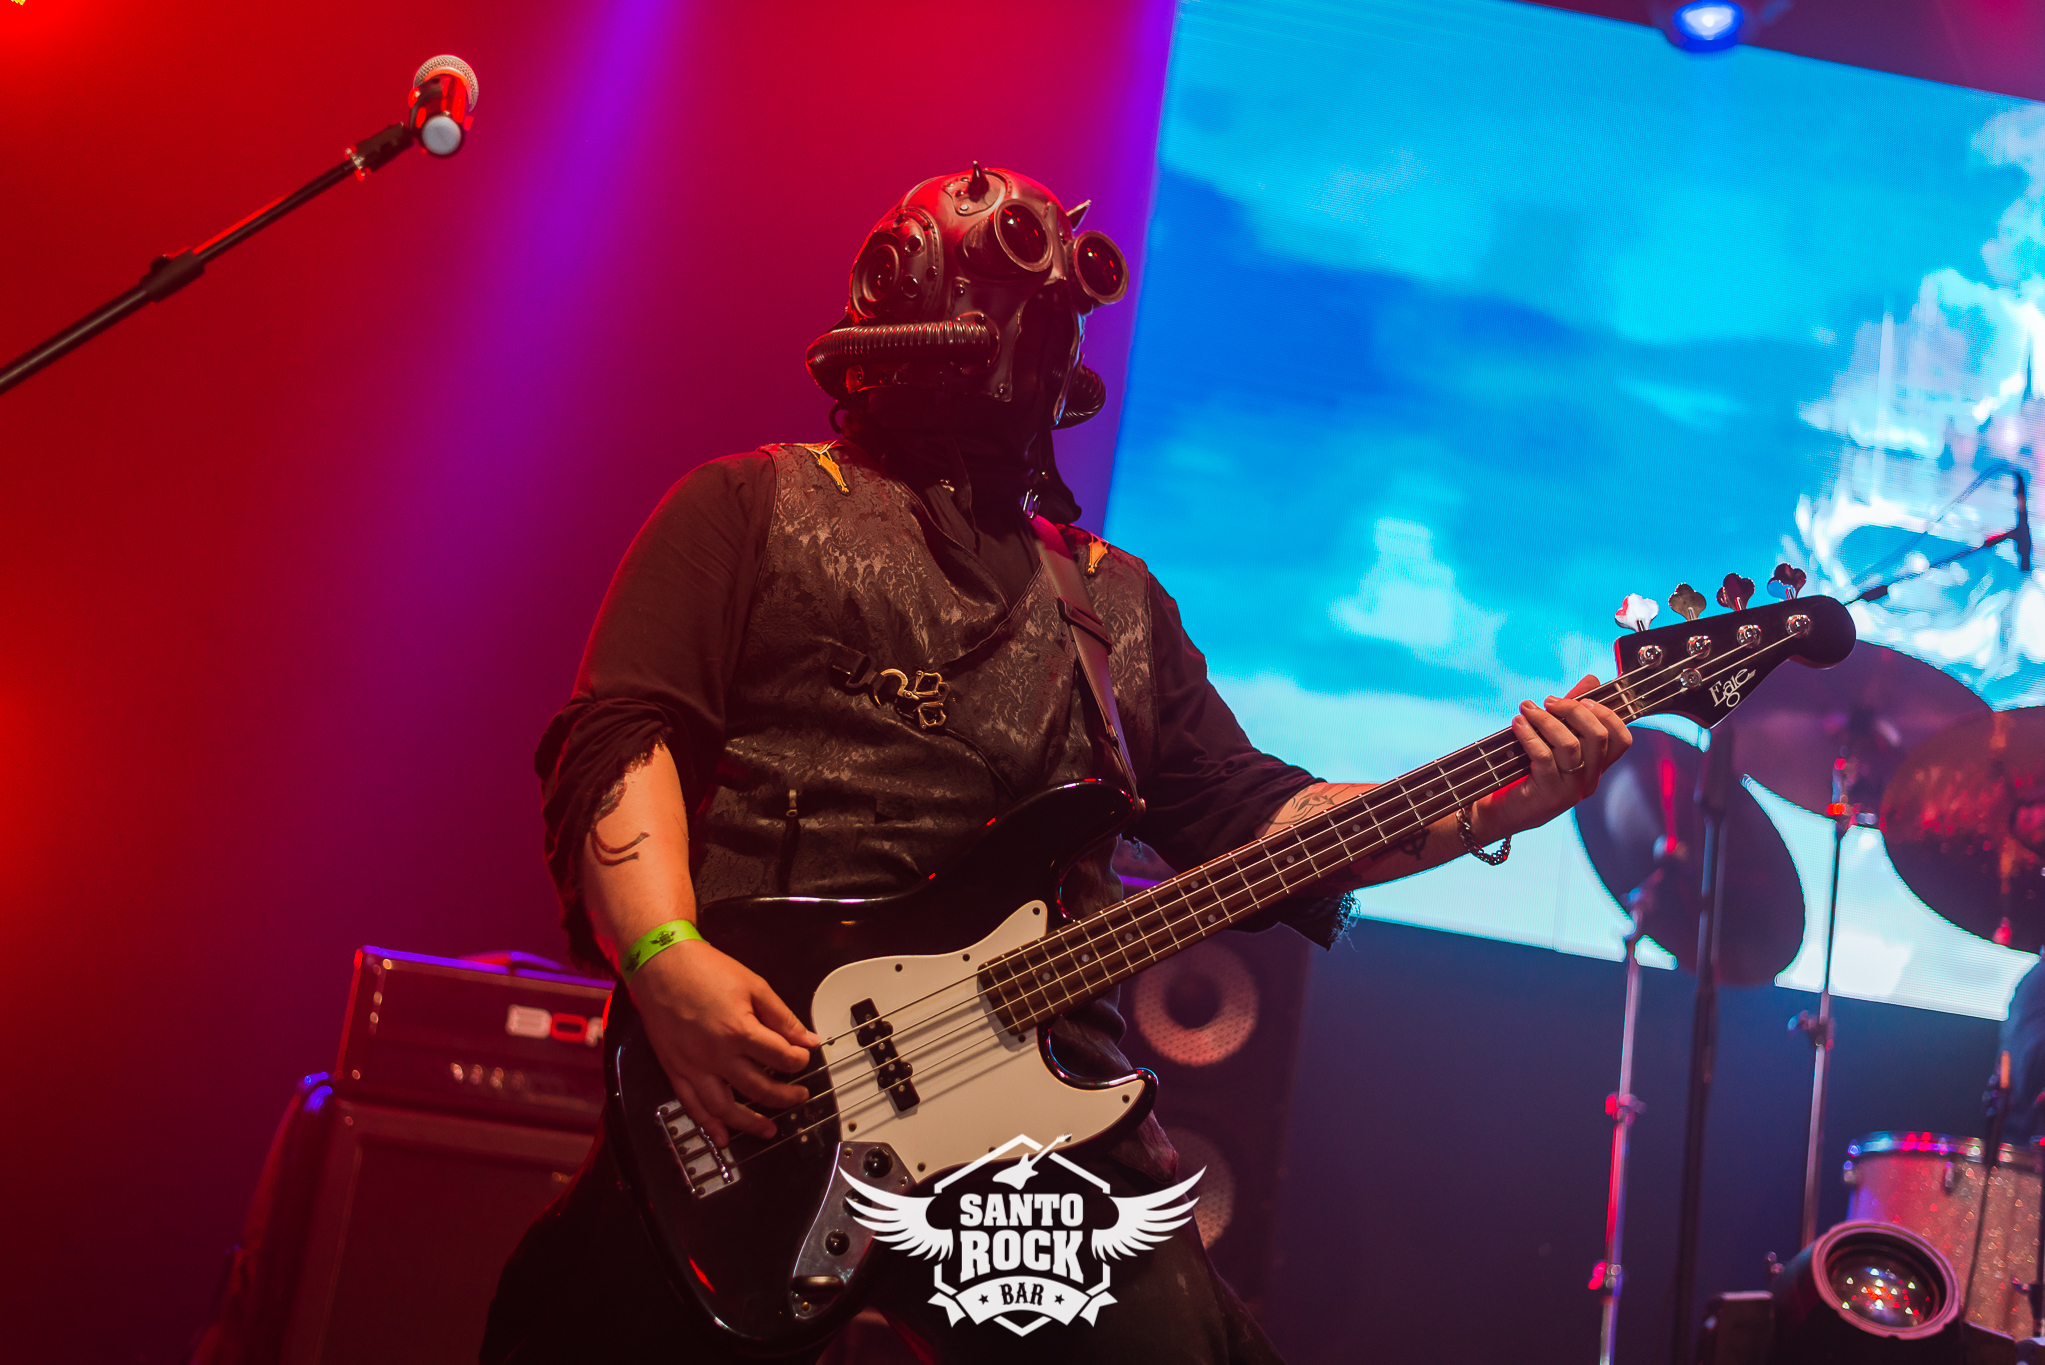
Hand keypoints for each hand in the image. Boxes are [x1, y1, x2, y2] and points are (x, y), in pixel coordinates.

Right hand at [627, 937, 821, 1147]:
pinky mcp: (675, 1069)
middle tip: (798, 1096)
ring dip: (750, 1123)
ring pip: (726, 1107)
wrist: (661, 965)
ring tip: (769, 1130)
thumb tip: (808, 1039)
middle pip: (759, 1088)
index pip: (781, 1058)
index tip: (803, 1058)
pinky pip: (692, 1105)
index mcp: (739, 1031)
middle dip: (785, 1096)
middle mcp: (717, 1055)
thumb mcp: (754, 986)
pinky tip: (722, 1136)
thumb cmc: (704, 970)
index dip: (799, 1061)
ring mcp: (694, 1066)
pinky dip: (708, 1124)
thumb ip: (782, 1017)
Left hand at [1482, 674, 1632, 838]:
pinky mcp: (1548, 795)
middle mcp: (1589, 780)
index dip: (1607, 714)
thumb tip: (1592, 680)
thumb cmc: (1523, 774)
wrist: (1496, 814)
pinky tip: (1517, 724)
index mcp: (1595, 768)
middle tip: (1548, 701)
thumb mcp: (1551, 740)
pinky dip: (1529, 735)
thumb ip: (1572, 713)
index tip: (1582, 699)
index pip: (1622, 740)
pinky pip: (1543, 757)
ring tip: (1525, 709)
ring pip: (1570, 745)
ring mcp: (1571, 790)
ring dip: (1545, 720)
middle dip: (1573, 710)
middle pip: (1599, 737)